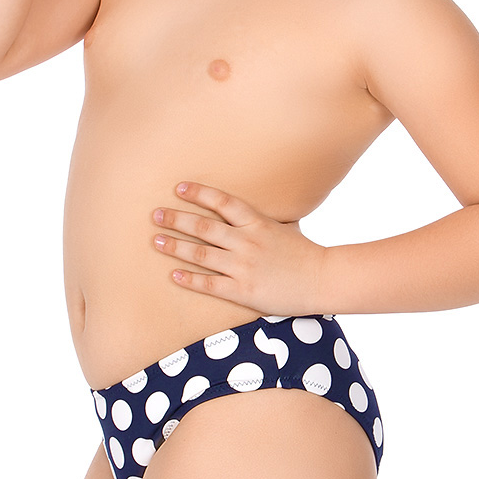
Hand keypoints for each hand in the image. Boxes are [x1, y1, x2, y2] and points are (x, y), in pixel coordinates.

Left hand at [151, 182, 329, 316]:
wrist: (323, 279)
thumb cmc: (304, 252)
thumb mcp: (283, 226)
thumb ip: (261, 219)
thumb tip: (243, 209)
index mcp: (257, 222)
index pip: (222, 202)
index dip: (199, 194)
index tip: (178, 188)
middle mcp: (247, 241)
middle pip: (204, 227)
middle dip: (176, 219)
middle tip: (155, 215)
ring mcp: (244, 266)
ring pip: (201, 254)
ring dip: (176, 247)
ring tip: (156, 242)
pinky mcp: (243, 290)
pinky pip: (211, 284)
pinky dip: (190, 279)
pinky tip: (174, 275)